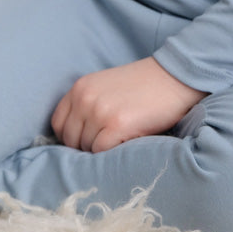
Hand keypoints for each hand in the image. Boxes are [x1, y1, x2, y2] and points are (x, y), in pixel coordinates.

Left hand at [51, 57, 207, 152]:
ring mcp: (99, 112)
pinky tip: (128, 144)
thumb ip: (87, 105)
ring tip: (121, 141)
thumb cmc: (142, 86)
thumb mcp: (105, 88)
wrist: (174, 77)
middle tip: (109, 144)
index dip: (71, 138)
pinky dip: (113, 154)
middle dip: (86, 148)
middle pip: (70, 141)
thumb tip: (74, 139)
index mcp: (79, 88)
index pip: (58, 124)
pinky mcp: (117, 125)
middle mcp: (84, 99)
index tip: (87, 142)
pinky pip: (102, 153)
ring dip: (102, 151)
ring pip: (86, 149)